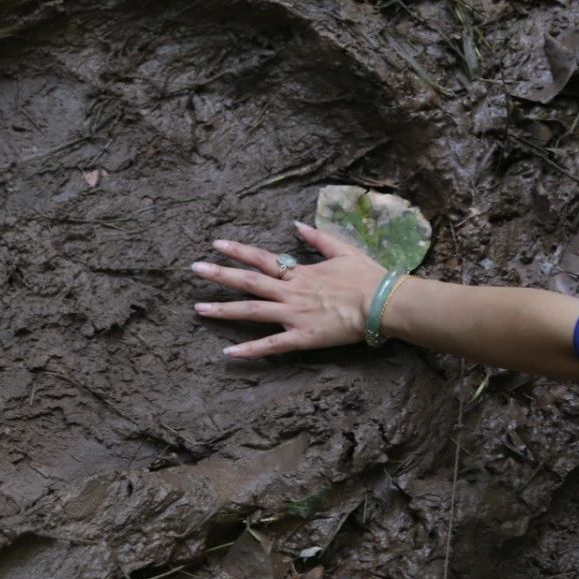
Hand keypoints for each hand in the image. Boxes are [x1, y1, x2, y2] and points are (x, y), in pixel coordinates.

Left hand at [191, 222, 385, 357]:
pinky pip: (271, 345)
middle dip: (219, 275)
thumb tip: (296, 225)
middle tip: (194, 269)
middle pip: (248, 282)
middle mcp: (291, 292)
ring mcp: (294, 315)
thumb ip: (317, 238)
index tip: (216, 244)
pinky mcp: (303, 338)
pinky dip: (249, 350)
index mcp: (299, 272)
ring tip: (198, 309)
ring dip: (223, 310)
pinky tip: (228, 353)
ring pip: (252, 311)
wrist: (385, 303)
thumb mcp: (343, 250)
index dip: (237, 251)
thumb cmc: (368, 277)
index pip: (261, 258)